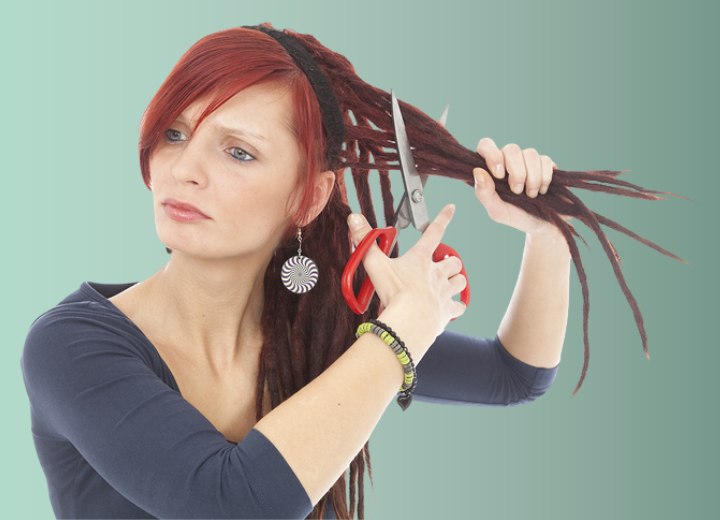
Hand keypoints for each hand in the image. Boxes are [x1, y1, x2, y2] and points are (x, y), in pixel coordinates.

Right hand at [346, 204, 467, 337]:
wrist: (410, 321)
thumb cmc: (395, 293)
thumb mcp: (375, 264)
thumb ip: (365, 241)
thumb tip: (355, 218)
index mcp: (421, 259)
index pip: (434, 232)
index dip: (443, 217)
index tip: (451, 208)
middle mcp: (436, 273)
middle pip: (453, 261)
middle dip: (449, 261)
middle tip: (440, 265)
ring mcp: (444, 292)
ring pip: (460, 280)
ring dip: (456, 280)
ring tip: (447, 283)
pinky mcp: (447, 310)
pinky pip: (459, 305)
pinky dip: (456, 305)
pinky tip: (451, 307)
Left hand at [472, 137, 571, 235]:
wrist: (543, 225)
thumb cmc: (516, 217)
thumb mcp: (497, 211)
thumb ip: (484, 193)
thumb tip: (478, 171)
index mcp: (493, 169)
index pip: (486, 146)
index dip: (492, 155)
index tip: (499, 175)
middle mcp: (510, 161)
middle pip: (511, 149)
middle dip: (516, 172)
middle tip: (518, 191)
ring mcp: (528, 160)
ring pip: (530, 153)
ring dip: (532, 177)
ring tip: (531, 194)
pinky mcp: (546, 163)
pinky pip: (545, 160)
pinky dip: (544, 177)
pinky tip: (542, 190)